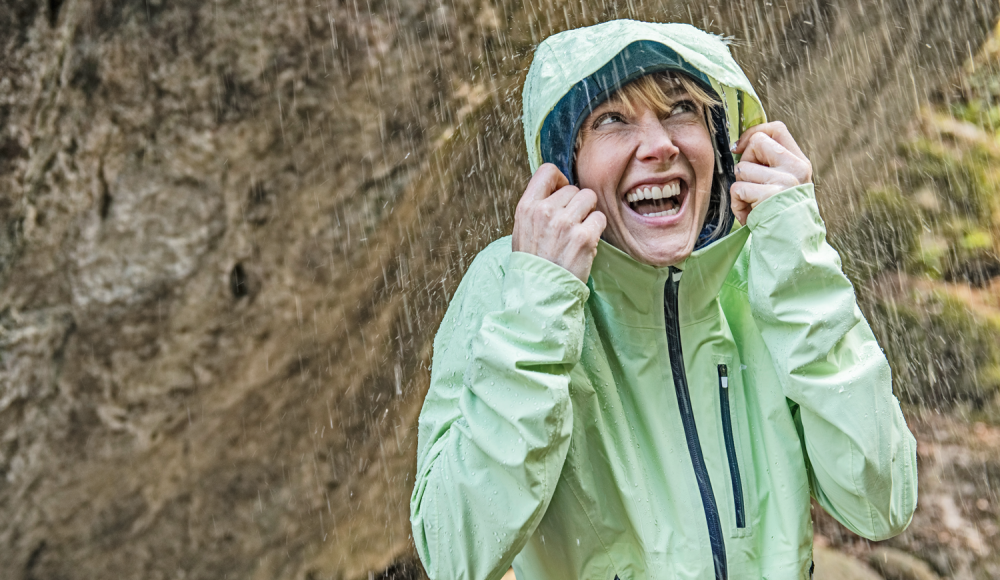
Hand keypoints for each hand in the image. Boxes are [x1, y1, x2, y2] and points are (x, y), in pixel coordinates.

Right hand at [512, 164, 606, 282]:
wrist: (540, 292)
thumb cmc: (532, 262)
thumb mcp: (522, 229)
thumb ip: (537, 207)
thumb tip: (558, 189)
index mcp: (527, 206)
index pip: (547, 171)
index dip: (559, 180)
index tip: (562, 193)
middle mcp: (545, 211)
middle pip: (574, 188)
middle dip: (576, 204)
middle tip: (571, 224)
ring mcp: (565, 223)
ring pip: (589, 198)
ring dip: (588, 213)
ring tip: (579, 231)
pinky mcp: (584, 236)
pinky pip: (599, 218)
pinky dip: (596, 229)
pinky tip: (586, 242)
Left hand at [729, 121, 812, 224]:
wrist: (790, 245)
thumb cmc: (779, 215)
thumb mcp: (782, 184)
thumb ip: (769, 163)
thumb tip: (738, 145)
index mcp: (799, 162)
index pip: (776, 128)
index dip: (753, 133)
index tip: (738, 148)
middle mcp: (796, 168)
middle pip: (756, 143)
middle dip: (744, 163)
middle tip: (752, 186)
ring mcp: (785, 182)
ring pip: (742, 169)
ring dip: (739, 189)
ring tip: (752, 204)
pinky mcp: (770, 196)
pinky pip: (738, 189)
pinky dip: (737, 204)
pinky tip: (749, 215)